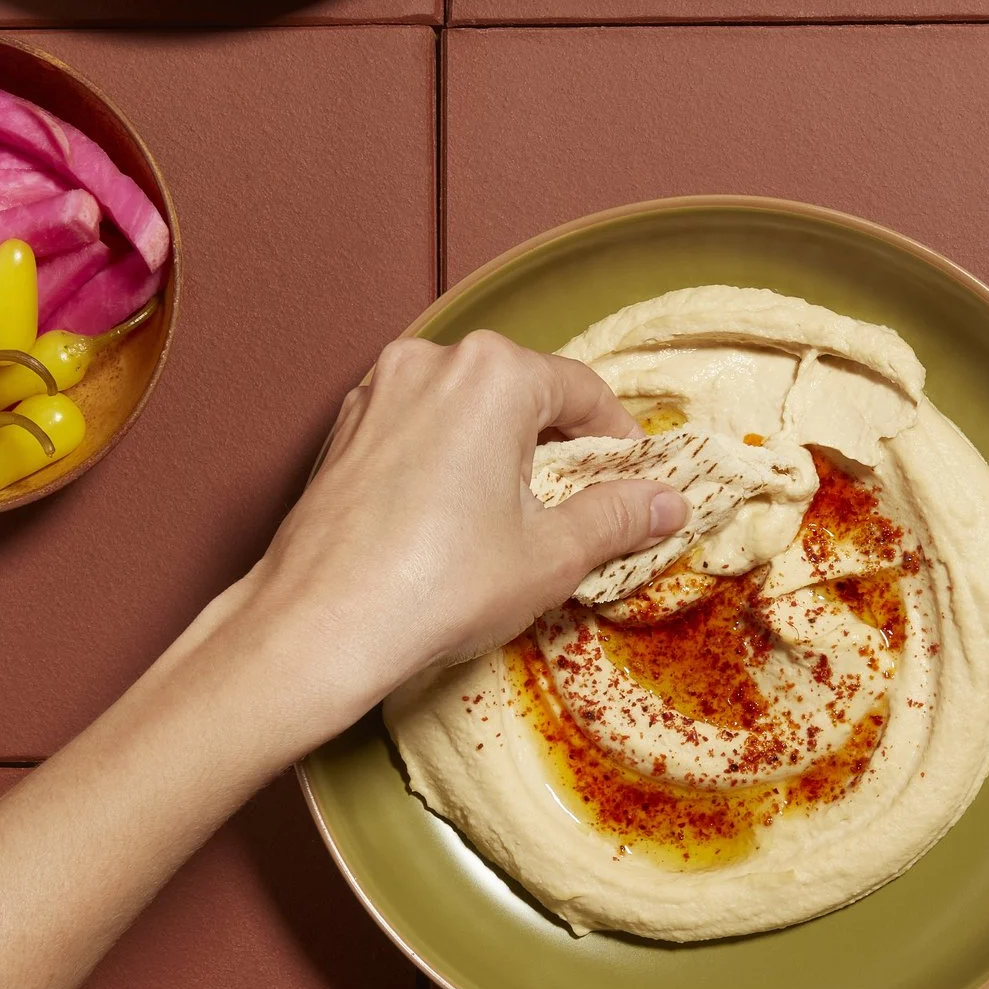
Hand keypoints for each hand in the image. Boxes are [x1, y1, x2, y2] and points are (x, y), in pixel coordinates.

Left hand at [192, 331, 687, 747]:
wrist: (318, 627)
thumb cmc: (440, 587)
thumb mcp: (552, 555)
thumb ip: (619, 516)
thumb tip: (670, 502)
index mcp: (494, 374)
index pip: (581, 391)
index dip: (618, 439)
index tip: (633, 480)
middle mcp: (432, 361)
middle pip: (520, 391)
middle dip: (554, 442)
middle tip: (577, 503)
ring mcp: (377, 390)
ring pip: (464, 406)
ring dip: (497, 448)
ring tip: (512, 515)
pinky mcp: (343, 428)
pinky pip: (417, 426)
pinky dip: (446, 456)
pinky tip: (451, 517)